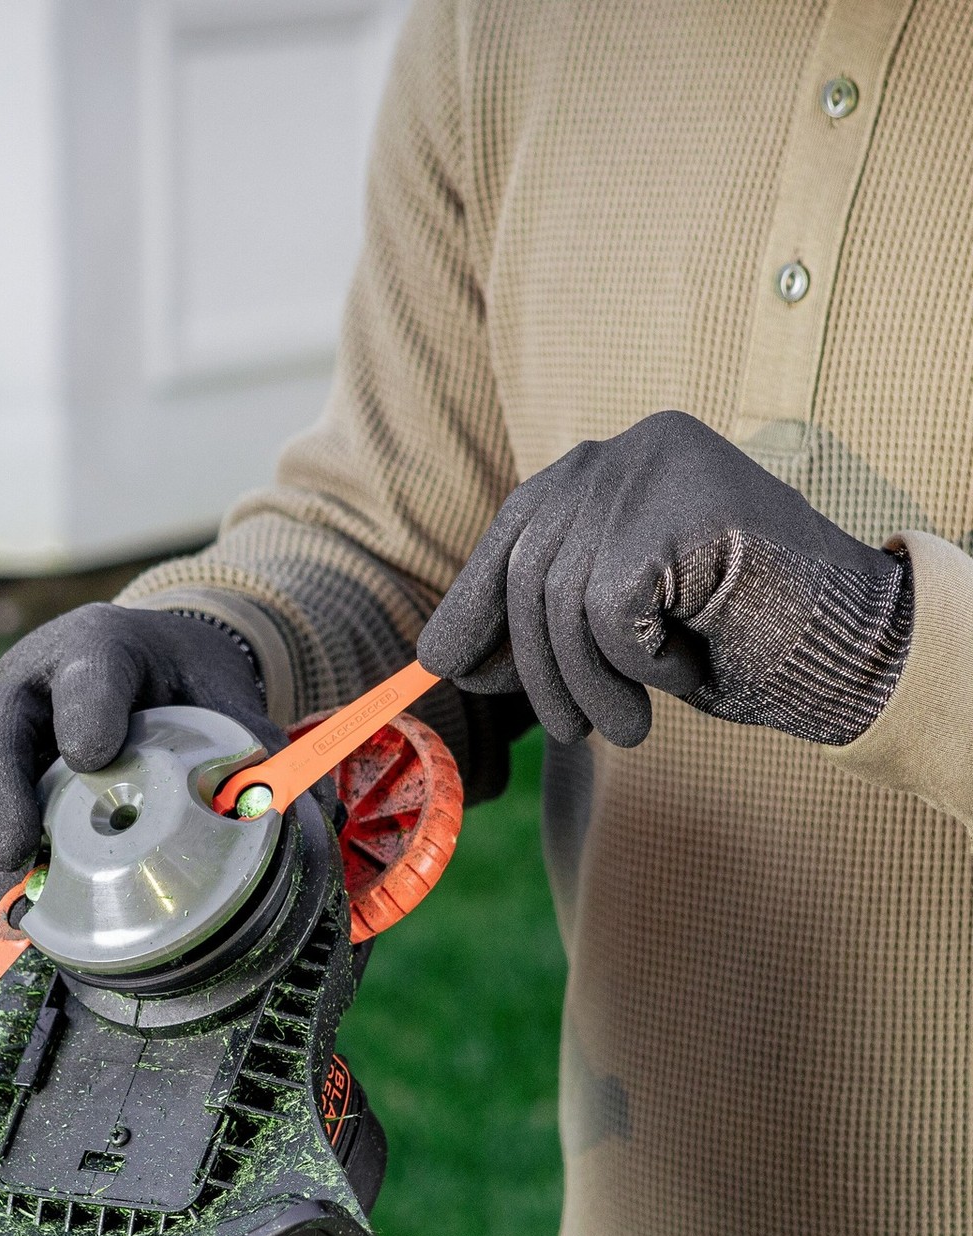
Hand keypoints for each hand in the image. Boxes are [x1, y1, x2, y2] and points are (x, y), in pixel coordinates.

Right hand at [0, 604, 279, 900]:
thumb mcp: (225, 695)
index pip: (90, 671)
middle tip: (16, 853)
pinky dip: (0, 867)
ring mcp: (3, 728)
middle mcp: (35, 682)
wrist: (148, 669)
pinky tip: (21, 913)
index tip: (91, 755)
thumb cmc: (182, 682)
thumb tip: (309, 820)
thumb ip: (258, 749)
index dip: (86, 711)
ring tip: (16, 905)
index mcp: (103, 646)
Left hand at [417, 411, 912, 748]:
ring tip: (629, 722)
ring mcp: (655, 469)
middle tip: (569, 733)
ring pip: (562, 599)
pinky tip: (680, 666)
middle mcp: (627, 450)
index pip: (515, 530)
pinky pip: (609, 610)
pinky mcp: (677, 508)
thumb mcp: (620, 624)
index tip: (444, 664)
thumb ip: (545, 617)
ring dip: (591, 684)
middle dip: (537, 670)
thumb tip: (440, 657)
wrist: (848, 647)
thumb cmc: (737, 637)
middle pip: (528, 570)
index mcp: (613, 465)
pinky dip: (637, 662)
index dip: (473, 605)